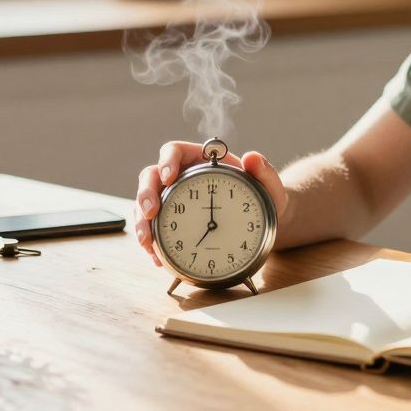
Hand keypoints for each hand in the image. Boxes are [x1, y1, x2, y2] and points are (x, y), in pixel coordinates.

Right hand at [133, 141, 288, 266]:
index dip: (166, 161)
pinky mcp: (171, 223)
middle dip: (145, 195)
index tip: (169, 177)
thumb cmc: (262, 198)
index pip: (173, 151)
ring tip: (148, 243)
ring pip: (145, 205)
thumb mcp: (268, 186)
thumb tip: (252, 157)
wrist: (258, 223)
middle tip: (151, 213)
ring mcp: (172, 200)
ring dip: (142, 223)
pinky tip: (157, 259)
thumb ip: (265, 172)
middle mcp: (180, 177)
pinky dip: (152, 245)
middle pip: (150, 178)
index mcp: (199, 160)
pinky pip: (154, 230)